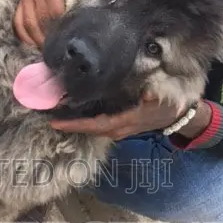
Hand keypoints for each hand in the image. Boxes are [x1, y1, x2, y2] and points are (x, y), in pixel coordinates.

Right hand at [13, 0, 116, 48]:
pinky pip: (17, 23)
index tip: (69, 30)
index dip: (59, 14)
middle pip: (39, 14)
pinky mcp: (20, 3)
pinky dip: (24, 36)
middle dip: (50, 33)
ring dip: (37, 39)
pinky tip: (35, 47)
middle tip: (63, 49)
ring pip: (27, 21)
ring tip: (51, 53)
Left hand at [51, 92, 183, 140]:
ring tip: (53, 112)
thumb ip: (154, 94)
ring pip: (91, 127)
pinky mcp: (118, 124)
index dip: (75, 125)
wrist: (177, 117)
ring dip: (74, 121)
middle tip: (46, 115)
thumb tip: (147, 93)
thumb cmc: (170, 105)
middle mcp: (117, 129)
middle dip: (68, 124)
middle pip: (88, 129)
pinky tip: (72, 110)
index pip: (95, 125)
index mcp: (125, 122)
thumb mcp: (165, 97)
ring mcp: (117, 129)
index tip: (55, 123)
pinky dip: (83, 118)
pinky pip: (97, 123)